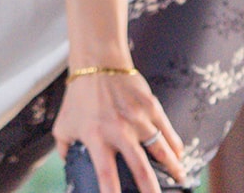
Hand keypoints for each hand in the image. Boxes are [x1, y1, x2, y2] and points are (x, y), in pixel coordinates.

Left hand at [52, 71, 186, 192]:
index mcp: (95, 136)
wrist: (97, 63)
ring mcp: (138, 119)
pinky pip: (168, 133)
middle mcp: (119, 130)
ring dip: (174, 168)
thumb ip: (64, 147)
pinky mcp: (152, 108)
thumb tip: (68, 164)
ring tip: (180, 180)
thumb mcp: (63, 123)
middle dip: (151, 189)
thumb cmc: (79, 96)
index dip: (111, 191)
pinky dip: (175, 147)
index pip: (105, 172)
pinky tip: (179, 157)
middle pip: (141, 167)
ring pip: (162, 151)